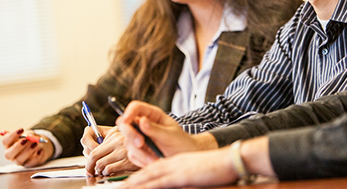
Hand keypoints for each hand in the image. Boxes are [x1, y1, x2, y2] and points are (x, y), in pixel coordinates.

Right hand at [1, 128, 53, 166]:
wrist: (39, 146)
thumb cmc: (30, 138)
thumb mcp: (29, 133)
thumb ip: (29, 134)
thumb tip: (29, 136)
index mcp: (8, 145)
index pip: (5, 141)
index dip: (12, 135)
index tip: (21, 129)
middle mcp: (11, 154)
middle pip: (8, 154)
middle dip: (17, 147)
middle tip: (26, 140)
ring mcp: (18, 161)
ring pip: (19, 160)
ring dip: (28, 152)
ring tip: (35, 143)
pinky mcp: (28, 165)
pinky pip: (31, 163)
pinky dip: (36, 156)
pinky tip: (40, 150)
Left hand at [83, 126, 138, 175]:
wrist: (153, 148)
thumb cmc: (137, 144)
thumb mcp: (123, 137)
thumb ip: (111, 140)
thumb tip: (95, 150)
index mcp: (115, 135)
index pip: (95, 148)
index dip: (89, 159)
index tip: (89, 164)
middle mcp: (118, 142)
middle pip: (94, 156)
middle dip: (90, 166)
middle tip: (90, 171)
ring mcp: (122, 151)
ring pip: (100, 164)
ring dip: (99, 170)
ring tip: (103, 171)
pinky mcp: (126, 161)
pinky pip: (109, 169)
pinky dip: (106, 172)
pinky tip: (110, 172)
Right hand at [117, 101, 216, 166]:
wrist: (185, 157)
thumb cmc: (181, 143)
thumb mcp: (170, 135)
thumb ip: (155, 129)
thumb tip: (141, 121)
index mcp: (153, 115)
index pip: (135, 107)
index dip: (128, 112)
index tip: (126, 121)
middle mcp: (143, 125)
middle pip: (125, 124)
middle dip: (132, 135)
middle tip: (141, 144)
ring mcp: (139, 138)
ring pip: (127, 142)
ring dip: (140, 152)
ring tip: (155, 159)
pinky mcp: (138, 151)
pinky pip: (132, 155)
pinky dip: (141, 160)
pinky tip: (153, 161)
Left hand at [121, 147, 236, 188]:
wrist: (229, 159)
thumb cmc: (218, 168)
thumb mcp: (198, 173)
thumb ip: (186, 178)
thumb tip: (183, 182)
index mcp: (176, 162)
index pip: (153, 169)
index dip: (139, 178)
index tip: (128, 184)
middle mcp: (173, 163)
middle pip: (147, 172)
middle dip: (131, 182)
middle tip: (116, 188)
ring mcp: (176, 169)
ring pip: (149, 176)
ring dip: (133, 184)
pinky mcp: (181, 176)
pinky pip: (160, 181)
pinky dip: (147, 185)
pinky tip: (137, 188)